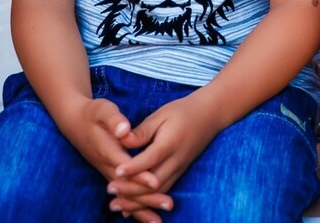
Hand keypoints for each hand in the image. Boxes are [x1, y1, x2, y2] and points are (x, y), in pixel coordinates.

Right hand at [52, 98, 172, 219]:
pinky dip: (134, 207)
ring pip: (125, 194)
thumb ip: (114, 119)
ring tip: (159, 220)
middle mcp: (106, 165)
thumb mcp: (102, 110)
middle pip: (127, 186)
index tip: (155, 182)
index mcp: (107, 149)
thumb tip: (124, 130)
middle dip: (147, 196)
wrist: (74, 122)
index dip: (139, 175)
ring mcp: (107, 172)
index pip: (125, 166)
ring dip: (142, 206)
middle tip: (168, 204)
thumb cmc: (92, 113)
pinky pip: (123, 194)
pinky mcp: (110, 174)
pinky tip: (147, 217)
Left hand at [106, 93, 223, 220]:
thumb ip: (142, 131)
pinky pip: (163, 191)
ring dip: (136, 200)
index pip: (151, 158)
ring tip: (115, 204)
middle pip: (153, 181)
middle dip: (130, 189)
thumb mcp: (161, 114)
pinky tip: (131, 207)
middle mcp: (176, 160)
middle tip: (109, 190)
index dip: (133, 167)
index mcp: (171, 142)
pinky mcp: (179, 173)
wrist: (209, 116)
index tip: (116, 172)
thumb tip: (123, 140)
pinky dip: (147, 201)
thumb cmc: (182, 112)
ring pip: (158, 192)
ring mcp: (179, 169)